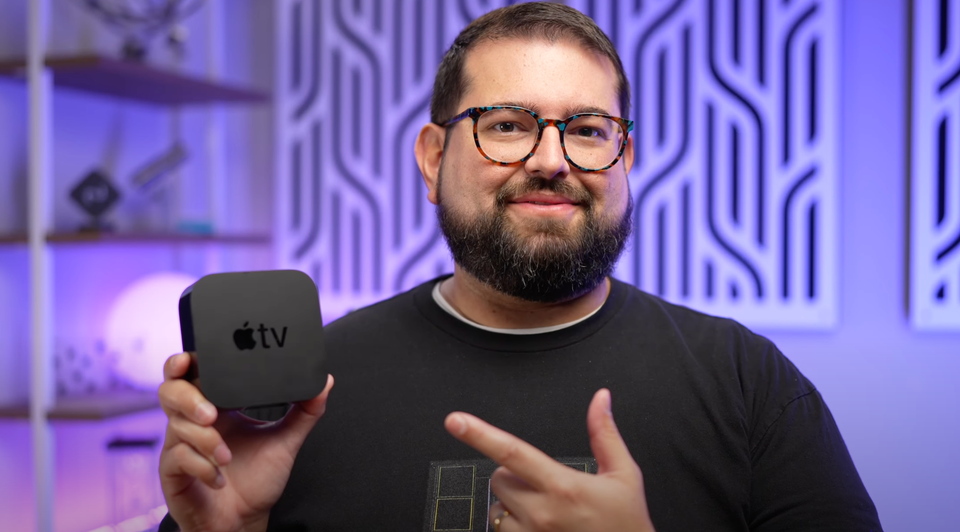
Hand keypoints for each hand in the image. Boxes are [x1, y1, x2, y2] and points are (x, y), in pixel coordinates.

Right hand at [158, 352, 333, 531]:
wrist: (245, 520)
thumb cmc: (258, 479)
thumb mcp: (286, 441)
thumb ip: (305, 412)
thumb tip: (325, 382)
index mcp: (216, 405)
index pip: (194, 373)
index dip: (185, 360)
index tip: (190, 357)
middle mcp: (193, 421)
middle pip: (171, 390)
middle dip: (189, 397)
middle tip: (213, 414)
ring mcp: (179, 445)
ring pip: (176, 425)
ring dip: (205, 439)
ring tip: (226, 456)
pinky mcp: (172, 472)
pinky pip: (178, 457)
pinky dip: (202, 466)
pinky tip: (219, 478)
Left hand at [444, 389, 655, 531]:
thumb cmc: (627, 524)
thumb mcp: (623, 475)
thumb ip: (604, 434)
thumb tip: (600, 398)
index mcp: (564, 487)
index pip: (512, 453)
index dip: (480, 434)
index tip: (455, 421)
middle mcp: (542, 514)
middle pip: (499, 478)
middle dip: (514, 475)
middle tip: (545, 486)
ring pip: (496, 508)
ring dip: (512, 505)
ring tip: (546, 513)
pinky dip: (513, 527)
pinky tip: (540, 529)